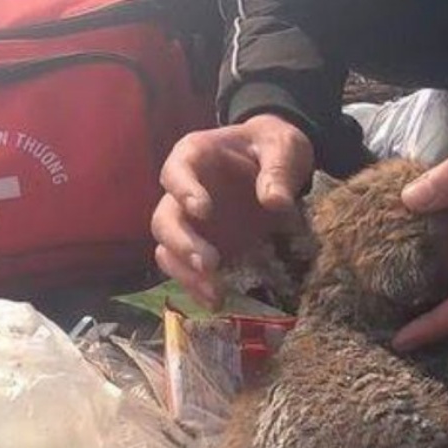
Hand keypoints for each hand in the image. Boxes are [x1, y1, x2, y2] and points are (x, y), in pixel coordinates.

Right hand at [152, 114, 314, 306]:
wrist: (279, 163)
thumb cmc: (273, 146)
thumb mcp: (283, 147)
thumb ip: (278, 170)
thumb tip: (274, 201)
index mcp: (195, 156)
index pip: (176, 171)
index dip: (183, 191)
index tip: (203, 210)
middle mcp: (183, 192)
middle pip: (164, 218)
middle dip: (182, 243)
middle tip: (210, 263)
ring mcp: (190, 223)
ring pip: (168, 250)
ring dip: (186, 273)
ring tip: (216, 293)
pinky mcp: (202, 247)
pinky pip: (187, 269)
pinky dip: (198, 287)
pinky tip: (217, 302)